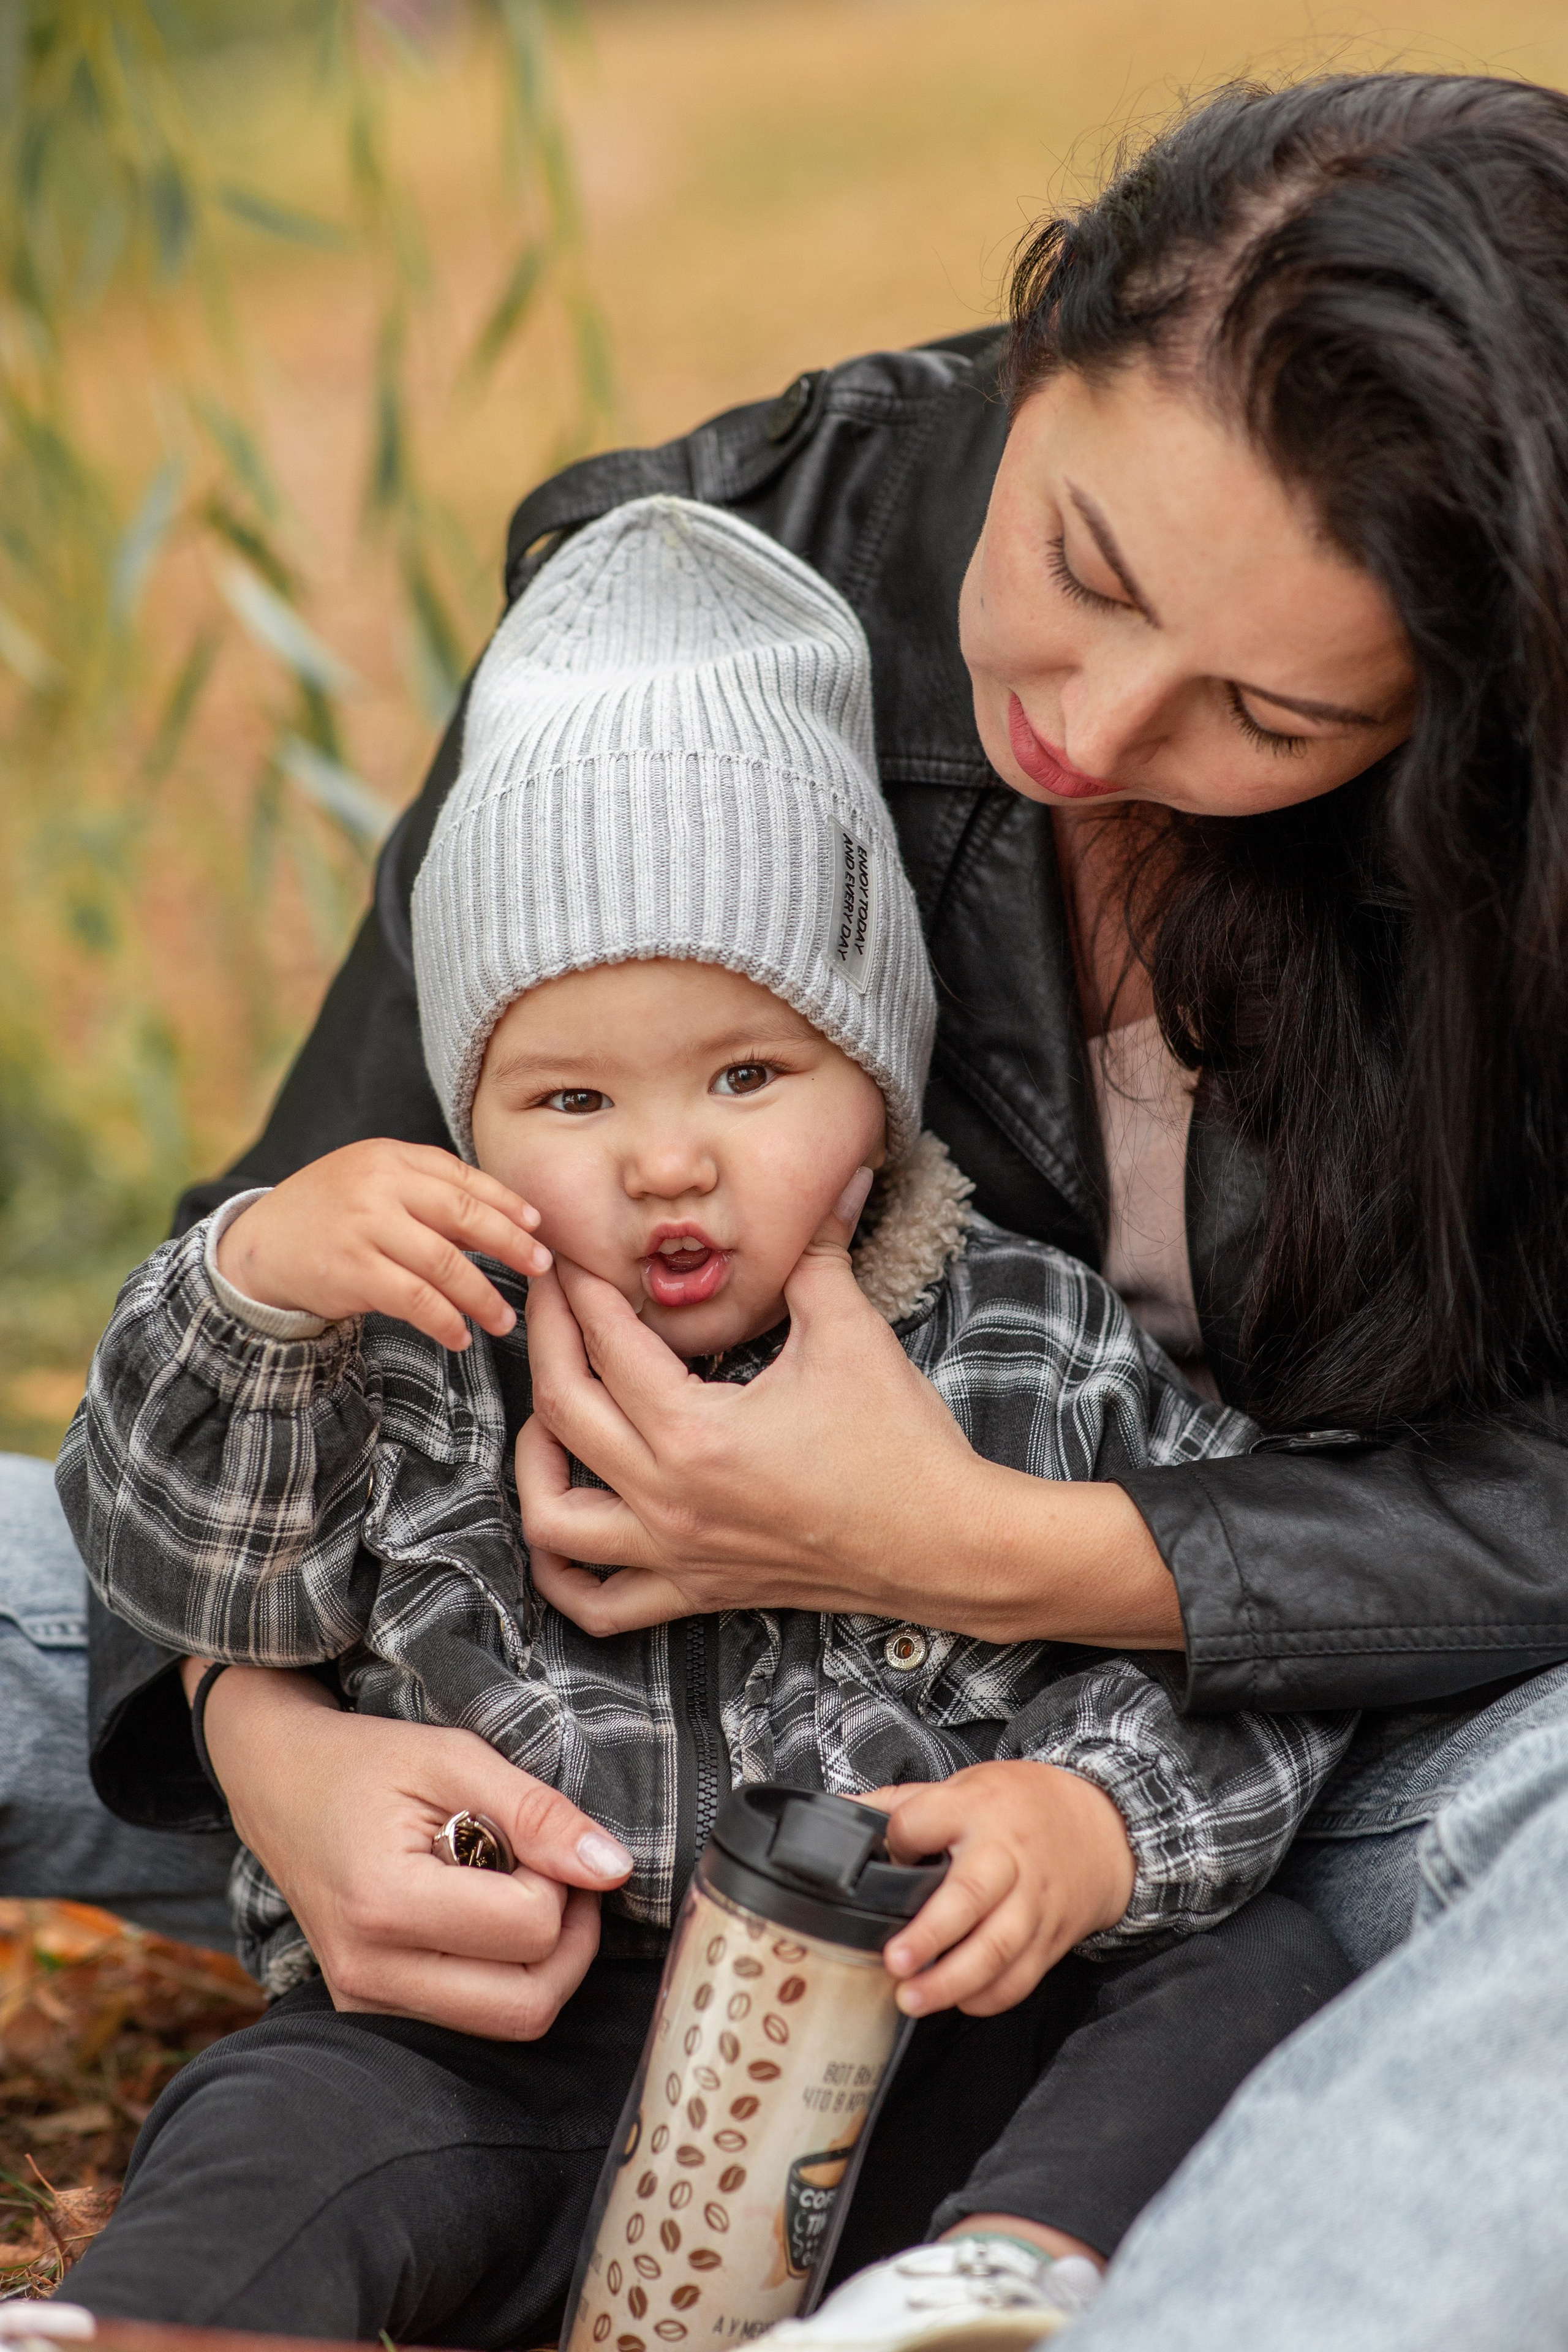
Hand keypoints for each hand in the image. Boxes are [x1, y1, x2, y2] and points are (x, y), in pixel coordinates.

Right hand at [198, 1664, 633, 2037]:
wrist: (280, 1786)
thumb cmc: (366, 1763)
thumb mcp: (454, 1758)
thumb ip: (537, 1813)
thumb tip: (615, 1868)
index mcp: (385, 1903)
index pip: (530, 1929)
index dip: (560, 1878)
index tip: (539, 1836)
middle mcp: (369, 1972)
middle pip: (527, 2004)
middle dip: (568, 1939)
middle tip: (552, 1874)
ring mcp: (366, 2002)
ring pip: (507, 2025)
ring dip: (541, 1964)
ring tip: (518, 1891)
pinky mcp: (372, 2014)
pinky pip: (471, 2024)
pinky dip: (502, 1979)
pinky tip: (487, 1923)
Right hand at [214, 1139, 551, 1349]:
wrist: (257, 1246)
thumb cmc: (329, 1216)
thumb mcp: (372, 1183)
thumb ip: (425, 1191)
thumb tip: (501, 1219)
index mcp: (390, 1156)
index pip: (462, 1176)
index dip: (507, 1202)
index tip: (538, 1226)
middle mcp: (379, 1185)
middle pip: (464, 1214)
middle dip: (510, 1244)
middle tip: (542, 1268)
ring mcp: (364, 1227)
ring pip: (445, 1263)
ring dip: (482, 1296)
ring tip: (503, 1320)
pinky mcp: (351, 1270)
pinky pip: (415, 1299)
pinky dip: (445, 1320)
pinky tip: (460, 1335)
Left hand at [518, 1185, 1179, 1647]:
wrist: (947, 1545)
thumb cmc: (902, 1445)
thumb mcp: (852, 1335)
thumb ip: (821, 1254)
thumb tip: (843, 1177)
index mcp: (697, 1433)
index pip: (608, 1345)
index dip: (582, 1288)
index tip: (572, 1251)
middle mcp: (670, 1499)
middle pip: (561, 1412)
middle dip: (544, 1339)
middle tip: (549, 1293)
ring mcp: (677, 1554)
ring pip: (553, 1522)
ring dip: (532, 1464)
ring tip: (551, 1415)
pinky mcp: (697, 1590)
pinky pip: (600, 1605)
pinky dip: (563, 1574)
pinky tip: (566, 1528)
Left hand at [872, 1761, 1135, 2016]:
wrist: (1099, 1824)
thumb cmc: (1018, 1806)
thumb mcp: (963, 1787)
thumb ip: (901, 1804)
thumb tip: (838, 1812)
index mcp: (976, 1810)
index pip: (926, 1821)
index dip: (899, 1838)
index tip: (876, 1860)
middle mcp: (1007, 1856)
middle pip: (970, 1895)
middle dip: (930, 1934)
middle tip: (894, 1961)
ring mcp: (1032, 1901)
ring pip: (997, 1947)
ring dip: (953, 1980)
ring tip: (912, 1999)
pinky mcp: (1049, 1937)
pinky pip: (1021, 1977)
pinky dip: (989, 1997)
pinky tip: (958, 2002)